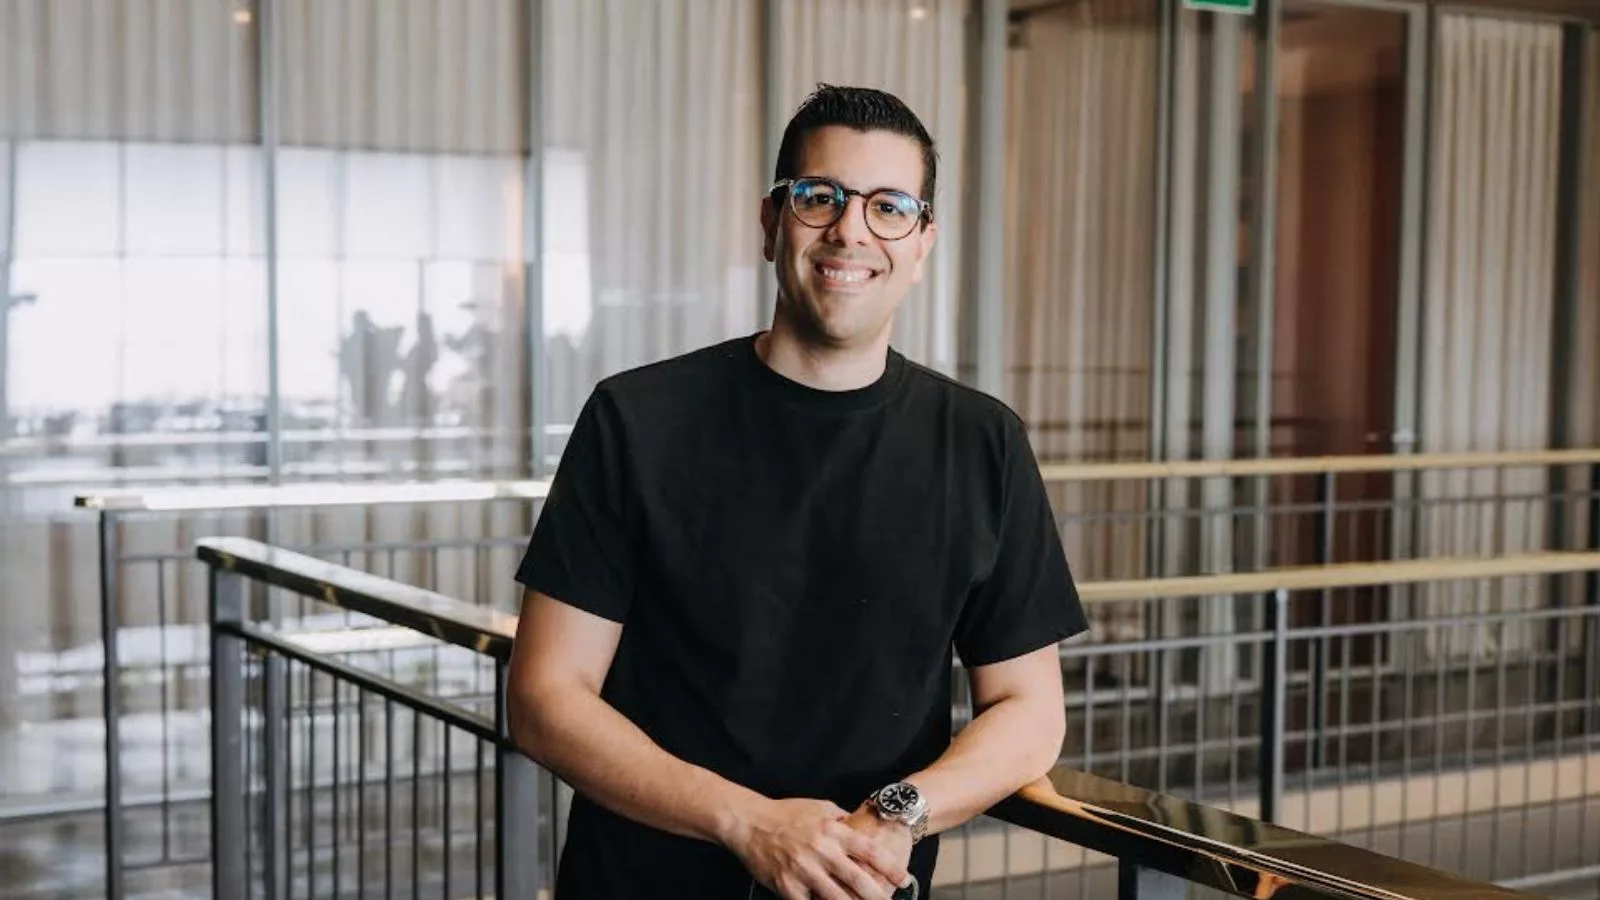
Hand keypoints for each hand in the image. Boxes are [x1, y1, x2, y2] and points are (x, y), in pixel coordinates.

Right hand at [724, 798, 911, 899]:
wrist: (749, 823)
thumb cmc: (785, 813)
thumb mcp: (819, 807)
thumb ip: (841, 818)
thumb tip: (859, 825)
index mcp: (832, 831)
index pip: (869, 851)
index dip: (889, 867)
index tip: (903, 879)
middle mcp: (822, 852)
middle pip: (858, 880)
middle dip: (878, 897)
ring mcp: (804, 871)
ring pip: (836, 898)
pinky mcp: (787, 886)